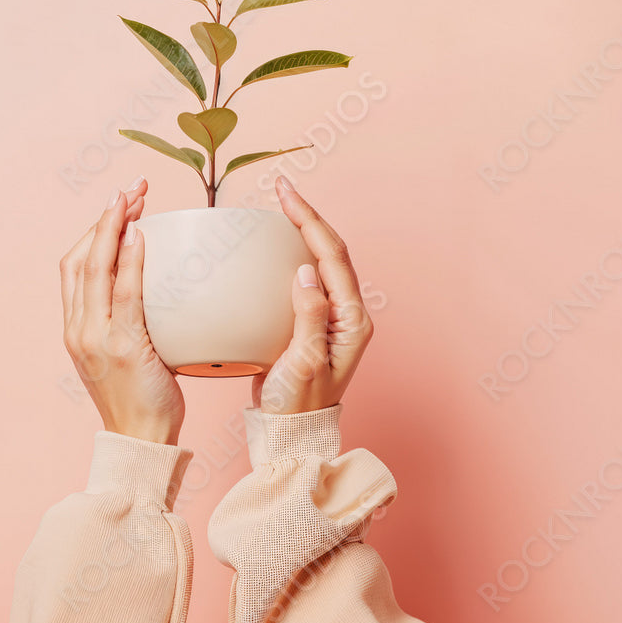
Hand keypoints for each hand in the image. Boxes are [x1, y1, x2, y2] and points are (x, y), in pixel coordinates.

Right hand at [60, 177, 184, 444]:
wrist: (139, 441)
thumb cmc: (142, 401)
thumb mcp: (127, 354)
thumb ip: (131, 321)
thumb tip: (159, 289)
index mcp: (75, 328)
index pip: (74, 266)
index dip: (94, 230)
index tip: (118, 206)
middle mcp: (78, 328)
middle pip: (80, 258)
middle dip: (104, 218)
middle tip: (129, 189)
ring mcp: (94, 337)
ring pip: (95, 268)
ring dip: (113, 226)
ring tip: (133, 198)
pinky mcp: (120, 346)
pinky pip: (124, 294)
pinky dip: (129, 260)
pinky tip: (141, 234)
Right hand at [253, 176, 374, 414]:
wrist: (292, 433)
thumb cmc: (297, 405)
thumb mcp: (302, 363)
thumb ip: (309, 317)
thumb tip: (305, 271)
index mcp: (351, 319)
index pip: (332, 255)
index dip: (310, 220)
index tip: (285, 195)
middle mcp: (346, 314)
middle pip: (330, 251)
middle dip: (307, 216)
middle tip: (280, 188)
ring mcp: (331, 318)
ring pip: (320, 261)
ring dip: (302, 231)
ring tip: (279, 208)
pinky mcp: (312, 323)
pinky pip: (305, 278)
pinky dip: (290, 255)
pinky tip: (271, 249)